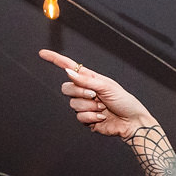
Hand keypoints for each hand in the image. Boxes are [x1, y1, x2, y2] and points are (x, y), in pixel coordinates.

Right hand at [39, 48, 153, 137]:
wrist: (132, 123)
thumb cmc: (125, 102)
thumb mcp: (107, 86)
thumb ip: (86, 80)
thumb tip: (68, 72)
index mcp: (90, 79)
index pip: (69, 67)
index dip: (55, 60)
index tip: (43, 53)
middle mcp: (85, 91)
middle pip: (66, 88)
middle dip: (80, 92)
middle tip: (95, 95)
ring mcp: (85, 106)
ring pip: (72, 104)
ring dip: (88, 106)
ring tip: (102, 107)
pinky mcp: (87, 120)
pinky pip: (79, 117)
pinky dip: (90, 117)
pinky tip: (101, 117)